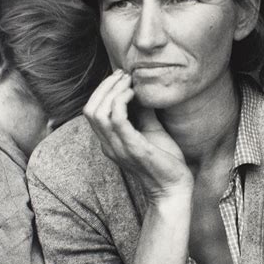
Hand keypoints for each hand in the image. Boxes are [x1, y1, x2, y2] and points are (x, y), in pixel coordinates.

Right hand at [83, 70, 192, 199]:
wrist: (174, 188)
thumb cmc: (164, 161)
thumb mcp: (151, 130)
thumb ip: (142, 112)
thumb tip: (142, 90)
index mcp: (110, 142)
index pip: (91, 112)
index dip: (102, 91)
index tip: (120, 77)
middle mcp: (109, 145)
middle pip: (90, 109)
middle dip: (104, 87)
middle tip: (123, 75)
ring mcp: (118, 148)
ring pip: (98, 112)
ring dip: (112, 91)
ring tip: (129, 81)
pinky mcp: (133, 148)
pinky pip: (117, 120)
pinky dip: (121, 101)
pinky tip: (134, 94)